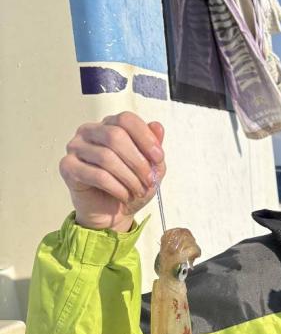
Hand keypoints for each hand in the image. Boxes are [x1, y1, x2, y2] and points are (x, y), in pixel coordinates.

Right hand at [59, 112, 166, 231]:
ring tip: (138, 191)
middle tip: (149, 180)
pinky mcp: (68, 167)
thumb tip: (157, 127)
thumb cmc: (129, 186)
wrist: (111, 213)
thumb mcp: (150, 168)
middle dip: (138, 162)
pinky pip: (96, 175)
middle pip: (116, 136)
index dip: (145, 138)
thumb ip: (153, 147)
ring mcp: (76, 148)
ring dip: (129, 178)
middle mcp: (89, 132)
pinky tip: (125, 195)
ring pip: (106, 157)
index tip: (158, 158)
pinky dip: (117, 188)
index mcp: (109, 125)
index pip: (126, 119)